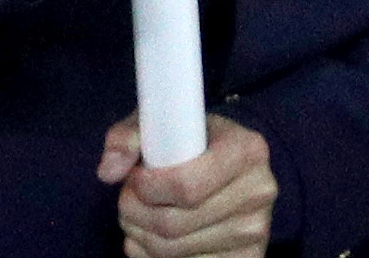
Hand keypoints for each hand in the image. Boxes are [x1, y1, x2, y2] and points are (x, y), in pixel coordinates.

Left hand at [100, 109, 275, 257]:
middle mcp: (259, 191)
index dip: (147, 188)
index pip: (186, 185)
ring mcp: (256, 231)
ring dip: (140, 237)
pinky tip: (150, 239)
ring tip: (136, 216)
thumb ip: (130, 136)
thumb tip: (109, 171)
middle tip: (126, 200)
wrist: (230, 168)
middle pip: (175, 224)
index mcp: (247, 149)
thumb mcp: (162, 122)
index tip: (134, 178)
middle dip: (135, 214)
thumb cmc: (192, 141)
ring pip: (175, 251)